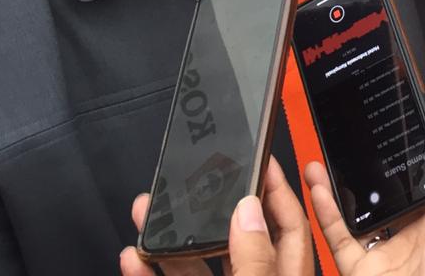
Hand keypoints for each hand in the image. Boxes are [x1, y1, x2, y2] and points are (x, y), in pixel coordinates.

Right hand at [120, 159, 314, 275]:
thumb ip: (255, 262)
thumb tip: (248, 212)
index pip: (290, 225)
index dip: (278, 189)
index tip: (260, 159)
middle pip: (236, 236)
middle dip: (209, 205)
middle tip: (190, 178)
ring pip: (198, 261)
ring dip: (170, 236)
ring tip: (147, 211)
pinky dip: (151, 272)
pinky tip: (135, 258)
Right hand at [306, 121, 424, 275]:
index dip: (408, 153)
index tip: (389, 124)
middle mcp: (417, 237)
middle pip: (387, 195)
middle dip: (366, 168)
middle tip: (348, 134)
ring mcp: (388, 256)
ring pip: (358, 213)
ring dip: (338, 186)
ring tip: (323, 154)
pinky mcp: (362, 273)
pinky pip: (338, 239)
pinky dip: (324, 213)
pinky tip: (315, 185)